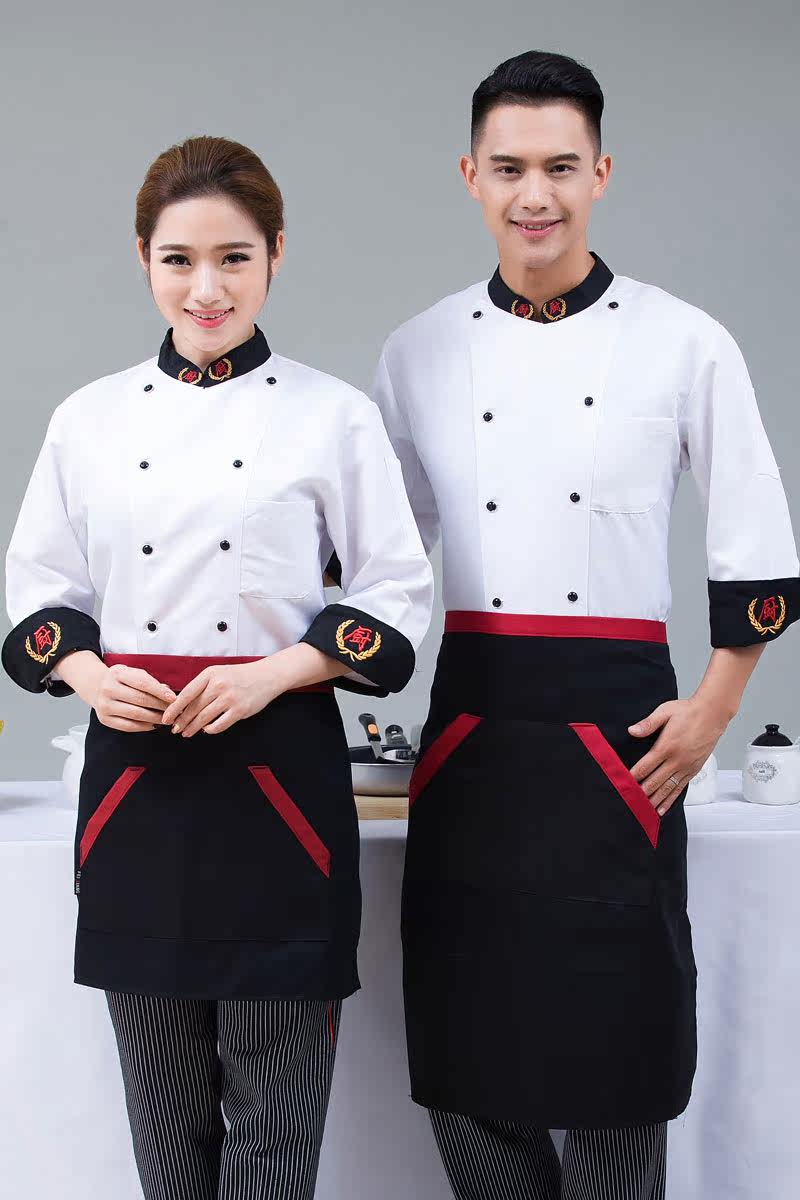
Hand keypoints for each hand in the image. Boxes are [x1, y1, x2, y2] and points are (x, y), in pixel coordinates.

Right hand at [92, 663, 175, 732]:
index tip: (174, 698)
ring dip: (155, 718)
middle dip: (160, 706)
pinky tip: (154, 724)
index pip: (143, 683)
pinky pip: (128, 726)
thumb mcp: (133, 673)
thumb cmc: (121, 680)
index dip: (160, 691)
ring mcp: (105, 705)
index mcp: (117, 673)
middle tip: (174, 710)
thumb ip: (150, 682)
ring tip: (167, 718)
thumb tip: (168, 693)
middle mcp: (108, 689)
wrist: (96, 686)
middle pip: (140, 700)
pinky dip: (144, 726)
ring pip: (136, 714)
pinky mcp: (105, 719)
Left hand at [160, 660, 283, 736]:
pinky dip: (210, 729)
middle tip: (175, 729)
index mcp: (210, 674)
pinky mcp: (240, 710)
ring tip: (187, 733)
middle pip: (193, 708)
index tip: (166, 718)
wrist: (266, 676)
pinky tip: (206, 730)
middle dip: (182, 721)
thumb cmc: (240, 676)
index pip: (186, 694)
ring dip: (193, 728)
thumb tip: (183, 705)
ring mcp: (230, 698)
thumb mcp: (219, 673)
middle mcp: (219, 685)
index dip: (174, 708)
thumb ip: (202, 686)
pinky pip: (219, 725)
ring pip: (204, 718)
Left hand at [627, 696, 730, 816]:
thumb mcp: (665, 711)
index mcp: (667, 746)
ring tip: (643, 811)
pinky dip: (670, 799)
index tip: (623, 784)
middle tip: (630, 802)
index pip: (645, 766)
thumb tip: (632, 730)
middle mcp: (677, 759)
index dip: (633, 776)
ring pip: (667, 789)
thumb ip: (648, 723)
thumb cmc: (689, 711)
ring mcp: (686, 766)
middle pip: (654, 781)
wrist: (713, 714)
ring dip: (654, 800)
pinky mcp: (694, 769)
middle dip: (641, 793)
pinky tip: (662, 807)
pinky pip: (680, 788)